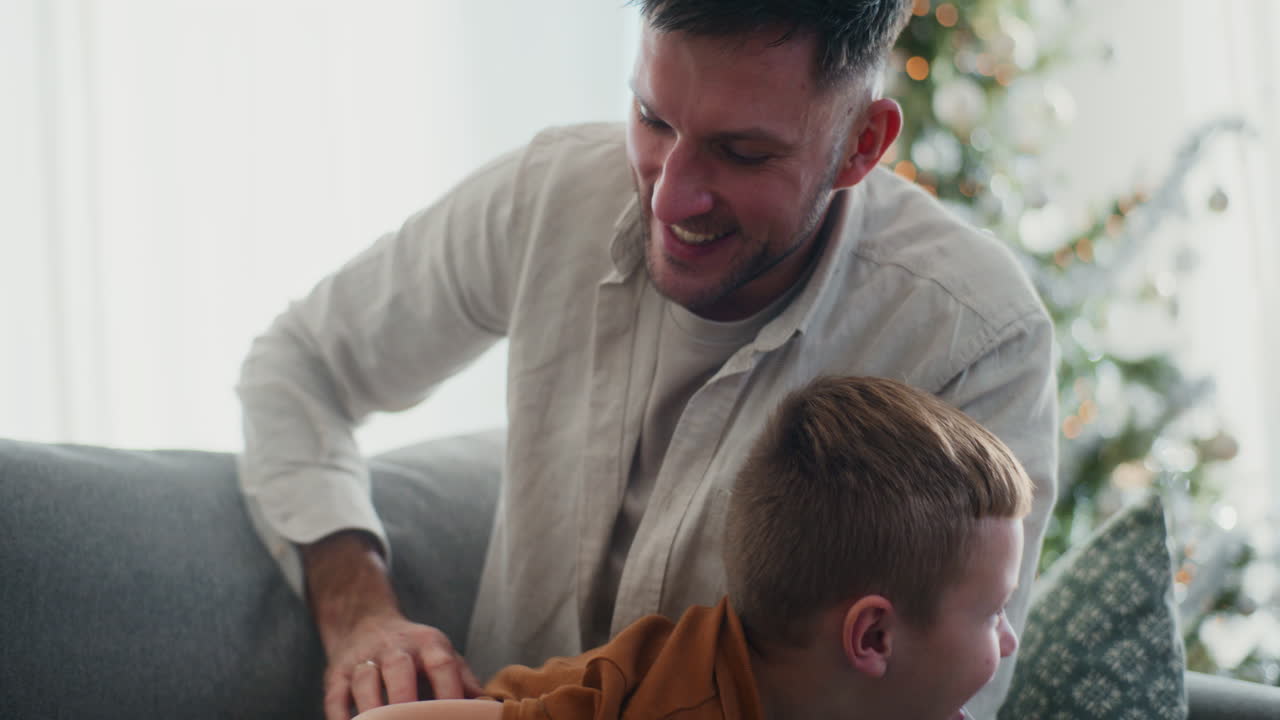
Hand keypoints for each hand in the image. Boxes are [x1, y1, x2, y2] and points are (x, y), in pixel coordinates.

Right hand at [303, 531, 483, 719]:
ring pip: (366, 682)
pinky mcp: (337, 672)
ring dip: (372, 708)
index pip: (441, 664)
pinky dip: (341, 716)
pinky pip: (335, 696)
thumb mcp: (443, 653)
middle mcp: (395, 647)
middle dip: (405, 700)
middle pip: (399, 669)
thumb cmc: (414, 649)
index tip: (454, 714)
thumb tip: (489, 707)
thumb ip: (465, 680)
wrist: (364, 621)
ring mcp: (363, 659)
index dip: (448, 690)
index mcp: (428, 643)